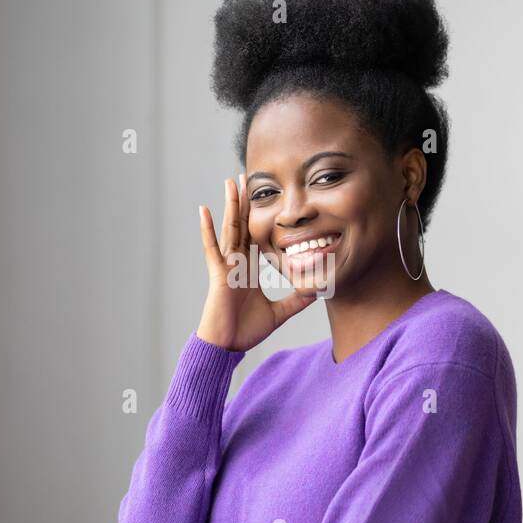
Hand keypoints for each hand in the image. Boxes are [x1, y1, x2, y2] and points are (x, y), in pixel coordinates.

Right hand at [195, 173, 317, 352]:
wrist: (226, 346)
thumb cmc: (245, 331)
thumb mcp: (279, 313)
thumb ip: (296, 301)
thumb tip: (318, 291)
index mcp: (249, 269)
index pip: (256, 236)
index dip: (261, 217)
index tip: (266, 197)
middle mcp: (237, 263)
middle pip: (242, 224)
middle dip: (246, 201)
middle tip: (248, 176)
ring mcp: (226, 266)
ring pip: (229, 228)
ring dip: (230, 205)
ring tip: (231, 182)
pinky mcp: (218, 273)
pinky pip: (212, 247)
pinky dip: (207, 229)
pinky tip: (204, 209)